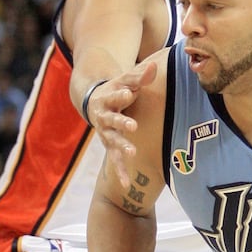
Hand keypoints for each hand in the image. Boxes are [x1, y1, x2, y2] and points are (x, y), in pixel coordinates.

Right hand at [87, 61, 156, 187]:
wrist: (96, 101)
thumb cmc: (118, 89)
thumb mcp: (126, 80)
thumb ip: (140, 76)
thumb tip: (155, 66)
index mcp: (107, 98)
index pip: (114, 95)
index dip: (121, 94)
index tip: (128, 92)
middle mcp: (103, 117)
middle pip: (112, 120)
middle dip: (121, 123)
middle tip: (132, 126)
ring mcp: (105, 133)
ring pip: (112, 141)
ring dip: (121, 147)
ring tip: (132, 153)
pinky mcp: (109, 145)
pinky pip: (114, 160)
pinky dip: (120, 171)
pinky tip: (126, 185)